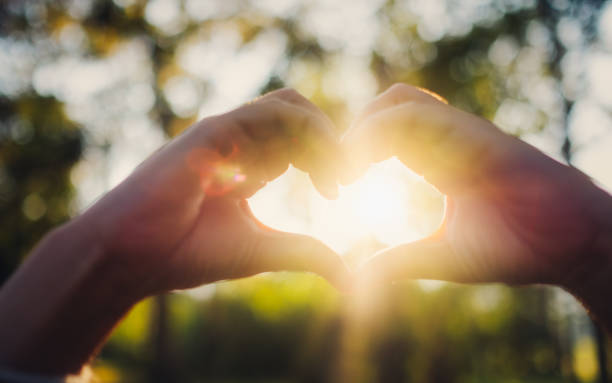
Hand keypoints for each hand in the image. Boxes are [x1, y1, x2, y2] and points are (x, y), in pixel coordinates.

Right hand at [78, 88, 349, 294]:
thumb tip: (350, 278)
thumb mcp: (264, 250)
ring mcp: (225, 134)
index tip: (336, 192)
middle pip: (299, 116)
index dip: (326, 158)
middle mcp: (239, 144)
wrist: (136, 256)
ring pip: (288, 105)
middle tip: (342, 179)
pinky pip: (266, 113)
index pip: (299, 139)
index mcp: (249, 165)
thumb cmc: (190, 253)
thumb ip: (307, 254)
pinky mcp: (212, 132)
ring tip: (330, 172)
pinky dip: (298, 130)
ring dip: (320, 134)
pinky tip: (302, 168)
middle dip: (330, 143)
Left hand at [344, 84, 611, 291]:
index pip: (385, 137)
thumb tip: (357, 276)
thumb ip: (401, 260)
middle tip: (334, 174)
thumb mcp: (443, 257)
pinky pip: (414, 114)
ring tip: (346, 168)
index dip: (354, 154)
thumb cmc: (516, 250)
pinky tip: (365, 164)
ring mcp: (459, 133)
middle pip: (384, 110)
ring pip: (396, 101)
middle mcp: (444, 142)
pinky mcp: (472, 134)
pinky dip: (379, 130)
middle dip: (351, 136)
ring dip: (362, 127)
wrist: (571, 244)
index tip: (336, 187)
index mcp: (437, 163)